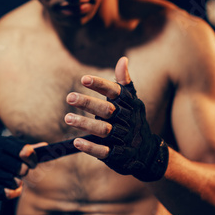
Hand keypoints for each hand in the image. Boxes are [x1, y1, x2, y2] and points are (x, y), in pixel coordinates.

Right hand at [0, 136, 43, 201]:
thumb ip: (28, 148)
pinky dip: (11, 193)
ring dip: (16, 183)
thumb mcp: (9, 148)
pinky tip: (5, 188)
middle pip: (22, 169)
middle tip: (18, 171)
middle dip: (23, 171)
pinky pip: (8, 194)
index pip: (26, 152)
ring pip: (15, 183)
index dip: (32, 159)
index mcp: (1, 144)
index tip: (31, 162)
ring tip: (9, 179)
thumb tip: (46, 146)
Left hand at [64, 56, 168, 181]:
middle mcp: (126, 120)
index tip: (84, 79)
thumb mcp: (132, 102)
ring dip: (85, 124)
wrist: (147, 152)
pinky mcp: (117, 154)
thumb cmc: (134, 121)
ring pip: (103, 130)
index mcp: (129, 105)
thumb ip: (124, 83)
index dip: (100, 85)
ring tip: (67, 118)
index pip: (115, 92)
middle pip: (107, 110)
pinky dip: (90, 147)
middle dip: (88, 103)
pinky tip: (76, 141)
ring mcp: (122, 138)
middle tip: (69, 97)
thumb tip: (122, 59)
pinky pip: (104, 151)